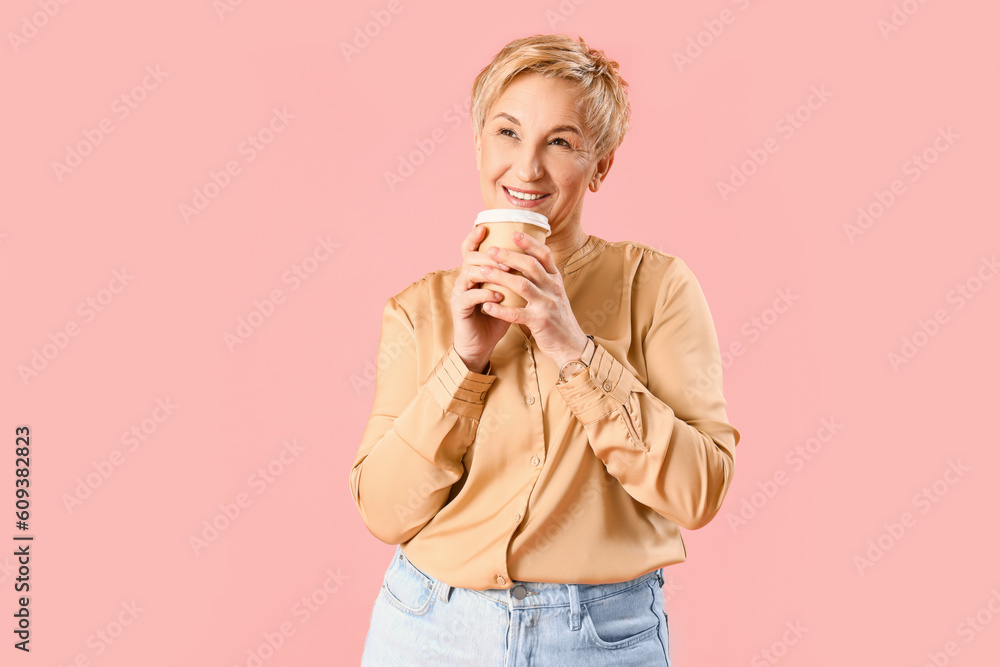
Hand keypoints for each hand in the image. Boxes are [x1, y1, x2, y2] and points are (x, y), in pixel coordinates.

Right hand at [451, 225, 510, 371]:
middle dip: (489, 255)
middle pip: (471, 257)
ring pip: (468, 273)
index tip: (485, 228)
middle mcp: (464, 279)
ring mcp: (460, 293)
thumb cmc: (495, 317)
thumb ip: (514, 277)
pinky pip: (470, 296)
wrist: (481, 343)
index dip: (474, 237)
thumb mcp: (507, 293)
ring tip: (505, 273)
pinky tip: (498, 296)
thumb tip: (534, 259)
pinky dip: (485, 294)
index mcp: (475, 273)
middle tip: (506, 257)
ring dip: (488, 272)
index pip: (470, 249)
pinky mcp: (459, 308)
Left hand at [479, 231, 588, 367]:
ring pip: (522, 285)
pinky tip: (486, 305)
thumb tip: (525, 259)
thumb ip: (543, 278)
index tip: (514, 233)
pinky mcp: (540, 322)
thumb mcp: (554, 293)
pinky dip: (500, 309)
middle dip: (509, 256)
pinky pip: (517, 313)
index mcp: (556, 280)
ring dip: (501, 277)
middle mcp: (553, 289)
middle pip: (530, 266)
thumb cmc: (556, 318)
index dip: (530, 243)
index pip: (545, 255)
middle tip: (490, 250)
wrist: (570, 345)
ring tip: (483, 271)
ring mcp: (547, 305)